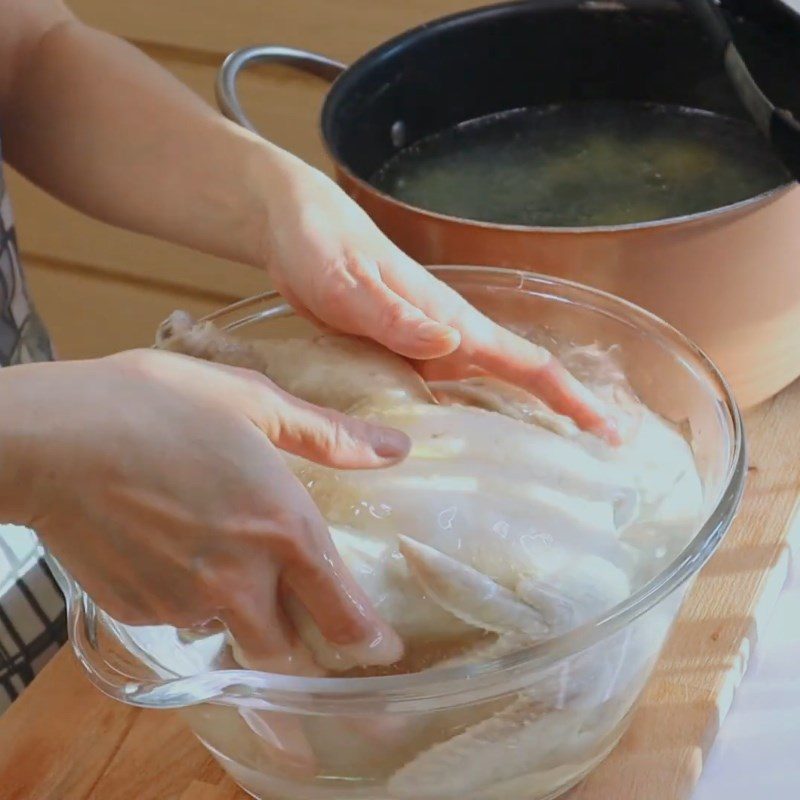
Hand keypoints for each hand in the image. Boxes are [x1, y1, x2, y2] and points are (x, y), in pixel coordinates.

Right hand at [1, 350, 408, 671]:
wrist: (50, 437)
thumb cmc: (155, 404)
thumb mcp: (252, 401)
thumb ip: (329, 435)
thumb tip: (396, 448)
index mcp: (282, 528)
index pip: (341, 612)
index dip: (366, 640)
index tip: (381, 652)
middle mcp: (239, 579)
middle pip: (287, 648)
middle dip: (301, 640)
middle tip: (300, 612)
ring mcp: (184, 602)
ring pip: (232, 633)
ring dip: (242, 615)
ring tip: (223, 559)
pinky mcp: (138, 612)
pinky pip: (181, 620)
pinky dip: (190, 599)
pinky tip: (173, 550)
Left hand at [260, 158, 616, 441]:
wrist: (295, 231)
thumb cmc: (325, 249)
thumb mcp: (354, 286)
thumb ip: (399, 316)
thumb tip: (454, 343)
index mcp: (453, 322)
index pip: (528, 364)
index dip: (572, 399)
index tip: (608, 433)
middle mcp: (448, 341)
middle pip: (515, 389)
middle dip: (554, 425)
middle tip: (583, 474)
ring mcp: (423, 354)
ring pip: (477, 400)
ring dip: (507, 433)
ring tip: (529, 481)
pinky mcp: (396, 362)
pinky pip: (434, 404)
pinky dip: (453, 430)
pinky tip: (449, 460)